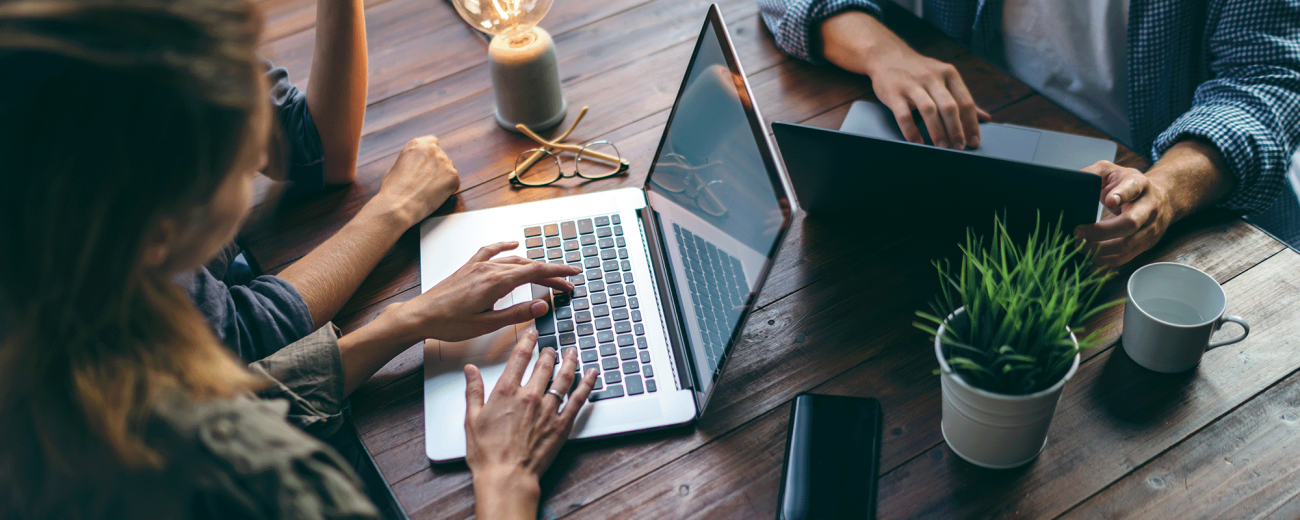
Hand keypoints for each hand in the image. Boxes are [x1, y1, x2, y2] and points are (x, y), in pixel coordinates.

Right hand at [372, 136, 460, 226]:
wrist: (398, 206)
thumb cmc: (392, 190)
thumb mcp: (395, 167)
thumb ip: (409, 162)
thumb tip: (413, 166)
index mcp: (416, 144)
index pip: (432, 142)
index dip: (432, 155)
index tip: (429, 164)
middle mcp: (432, 149)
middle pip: (442, 157)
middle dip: (437, 169)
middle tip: (428, 183)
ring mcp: (444, 161)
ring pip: (450, 169)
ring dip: (443, 178)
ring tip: (430, 191)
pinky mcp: (453, 176)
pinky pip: (455, 183)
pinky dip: (449, 190)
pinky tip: (436, 196)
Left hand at [380, 242, 579, 342]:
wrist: (421, 315)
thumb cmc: (449, 323)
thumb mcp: (486, 324)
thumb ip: (516, 313)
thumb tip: (541, 305)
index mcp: (495, 283)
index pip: (535, 272)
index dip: (557, 272)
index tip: (573, 274)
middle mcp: (488, 269)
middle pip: (528, 266)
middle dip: (550, 273)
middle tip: (566, 284)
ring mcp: (478, 265)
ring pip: (513, 260)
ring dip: (533, 264)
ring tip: (547, 273)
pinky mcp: (469, 267)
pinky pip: (492, 251)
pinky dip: (506, 247)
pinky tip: (513, 244)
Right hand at [465, 331, 597, 518]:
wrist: (507, 476)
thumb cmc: (488, 453)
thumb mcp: (472, 419)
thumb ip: (473, 391)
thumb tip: (471, 371)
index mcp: (506, 391)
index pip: (520, 357)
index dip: (527, 340)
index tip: (532, 332)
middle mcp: (530, 396)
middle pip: (544, 364)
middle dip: (549, 352)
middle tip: (551, 346)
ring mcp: (548, 409)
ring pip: (563, 377)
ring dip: (569, 361)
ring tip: (572, 352)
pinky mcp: (562, 424)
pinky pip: (578, 399)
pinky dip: (587, 384)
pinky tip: (591, 374)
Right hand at [820, 11, 989, 149]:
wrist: (887, 55)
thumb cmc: (919, 70)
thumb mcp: (944, 77)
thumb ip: (962, 97)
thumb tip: (985, 117)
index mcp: (948, 73)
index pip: (965, 102)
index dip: (971, 124)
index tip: (973, 141)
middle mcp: (932, 77)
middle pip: (949, 107)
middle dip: (956, 130)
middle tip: (958, 147)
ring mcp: (912, 84)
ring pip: (928, 111)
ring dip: (937, 131)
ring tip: (941, 147)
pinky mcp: (894, 93)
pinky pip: (904, 115)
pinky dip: (911, 131)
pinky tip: (917, 142)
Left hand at [1074, 161, 1174, 266]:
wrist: (1161, 197)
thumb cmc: (1127, 184)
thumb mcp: (1111, 171)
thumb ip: (1092, 173)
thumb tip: (1073, 182)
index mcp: (1139, 185)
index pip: (1132, 189)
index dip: (1121, 195)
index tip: (1108, 201)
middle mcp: (1149, 207)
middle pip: (1129, 223)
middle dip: (1101, 231)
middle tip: (1078, 232)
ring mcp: (1150, 228)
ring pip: (1126, 244)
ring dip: (1100, 249)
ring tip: (1080, 247)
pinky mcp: (1146, 244)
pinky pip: (1126, 257)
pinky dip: (1106, 261)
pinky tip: (1090, 258)